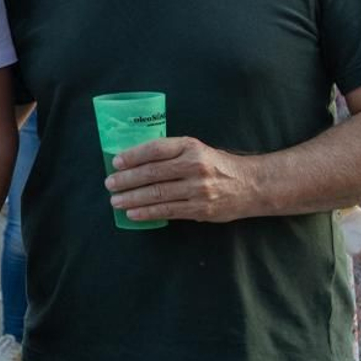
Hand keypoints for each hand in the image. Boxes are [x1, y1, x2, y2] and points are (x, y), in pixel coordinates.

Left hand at [104, 136, 258, 222]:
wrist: (251, 185)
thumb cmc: (215, 165)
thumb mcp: (196, 150)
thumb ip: (170, 154)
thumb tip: (133, 163)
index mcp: (190, 147)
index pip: (156, 149)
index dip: (133, 155)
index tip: (116, 162)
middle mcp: (194, 166)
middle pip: (153, 173)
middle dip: (127, 180)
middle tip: (109, 184)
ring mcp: (198, 189)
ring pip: (158, 194)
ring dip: (132, 198)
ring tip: (115, 200)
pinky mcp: (201, 209)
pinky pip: (168, 211)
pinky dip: (148, 213)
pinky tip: (133, 213)